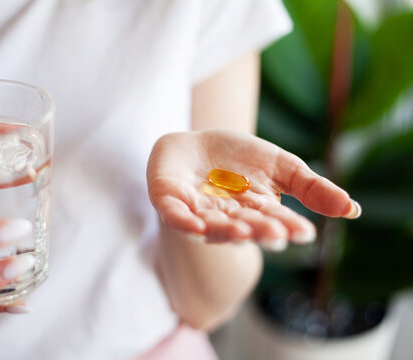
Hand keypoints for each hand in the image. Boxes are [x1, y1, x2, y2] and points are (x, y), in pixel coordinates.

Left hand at [147, 130, 360, 250]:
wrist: (193, 143)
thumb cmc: (239, 158)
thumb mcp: (280, 167)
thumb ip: (311, 188)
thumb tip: (354, 210)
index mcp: (253, 213)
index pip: (272, 222)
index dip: (286, 227)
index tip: (303, 232)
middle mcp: (225, 219)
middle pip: (243, 227)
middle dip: (258, 230)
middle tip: (276, 232)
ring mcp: (195, 211)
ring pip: (211, 226)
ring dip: (225, 230)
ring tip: (242, 232)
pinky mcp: (168, 200)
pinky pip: (175, 216)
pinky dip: (184, 222)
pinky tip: (197, 225)